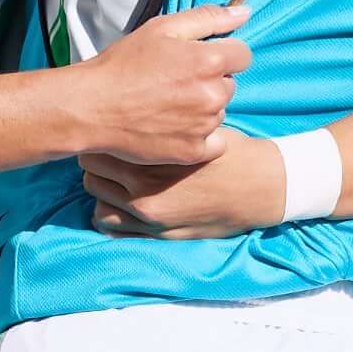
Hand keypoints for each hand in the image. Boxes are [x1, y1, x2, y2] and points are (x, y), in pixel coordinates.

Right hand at [69, 3, 247, 165]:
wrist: (92, 107)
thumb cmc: (124, 64)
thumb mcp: (162, 28)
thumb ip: (208, 18)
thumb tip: (245, 13)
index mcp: (210, 60)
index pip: (242, 55)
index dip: (221, 54)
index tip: (195, 60)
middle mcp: (213, 94)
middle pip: (230, 84)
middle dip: (210, 81)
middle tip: (175, 83)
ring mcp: (205, 125)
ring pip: (219, 112)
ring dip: (203, 108)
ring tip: (168, 105)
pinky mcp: (193, 151)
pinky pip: (214, 142)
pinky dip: (200, 137)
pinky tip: (175, 127)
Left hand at [83, 136, 283, 238]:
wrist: (261, 187)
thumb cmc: (229, 151)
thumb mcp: (194, 129)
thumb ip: (160, 127)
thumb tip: (130, 115)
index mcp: (151, 159)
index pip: (98, 147)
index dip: (101, 137)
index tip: (108, 132)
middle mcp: (143, 191)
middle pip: (91, 174)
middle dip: (97, 161)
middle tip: (110, 154)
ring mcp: (149, 218)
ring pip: (97, 202)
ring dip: (102, 189)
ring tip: (115, 180)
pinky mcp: (158, 235)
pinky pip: (113, 228)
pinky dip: (111, 215)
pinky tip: (121, 204)